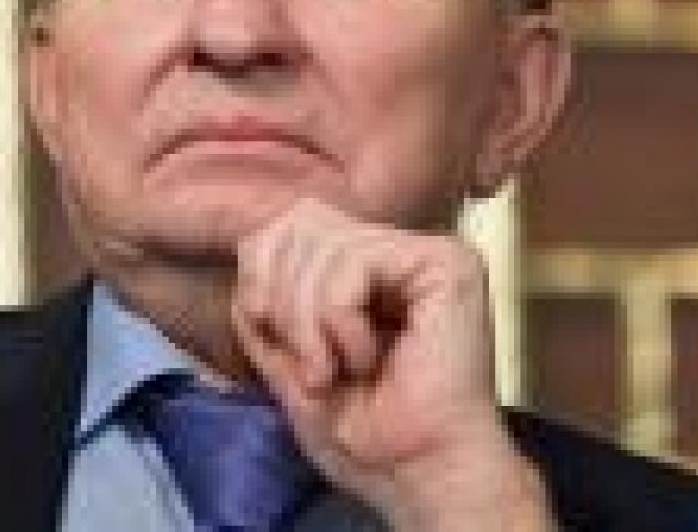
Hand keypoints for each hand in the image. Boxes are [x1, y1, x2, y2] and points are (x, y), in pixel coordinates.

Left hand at [232, 198, 553, 530]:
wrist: (416, 474)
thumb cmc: (362, 433)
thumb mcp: (284, 357)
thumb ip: (264, 299)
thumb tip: (249, 245)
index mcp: (363, 270)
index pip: (289, 226)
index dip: (261, 274)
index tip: (268, 334)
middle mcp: (397, 253)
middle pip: (299, 224)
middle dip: (283, 303)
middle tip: (311, 367)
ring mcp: (424, 254)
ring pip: (321, 244)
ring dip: (309, 323)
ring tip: (336, 371)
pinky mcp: (448, 264)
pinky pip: (353, 263)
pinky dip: (339, 320)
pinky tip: (367, 358)